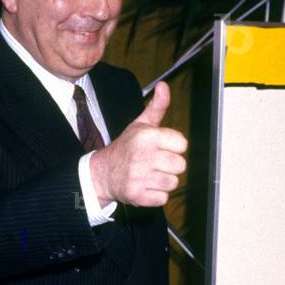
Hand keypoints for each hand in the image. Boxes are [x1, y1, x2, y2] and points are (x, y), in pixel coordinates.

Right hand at [89, 81, 186, 206]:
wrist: (102, 173)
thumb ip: (156, 107)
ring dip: (163, 181)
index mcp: (147, 136)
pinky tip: (145, 186)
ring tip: (150, 175)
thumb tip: (163, 86)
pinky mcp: (138, 195)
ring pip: (173, 182)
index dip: (174, 147)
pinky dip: (155, 196)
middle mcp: (143, 156)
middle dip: (170, 166)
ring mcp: (140, 177)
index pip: (182, 144)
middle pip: (180, 165)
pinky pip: (162, 198)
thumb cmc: (125, 148)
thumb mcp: (140, 125)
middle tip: (155, 163)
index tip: (161, 148)